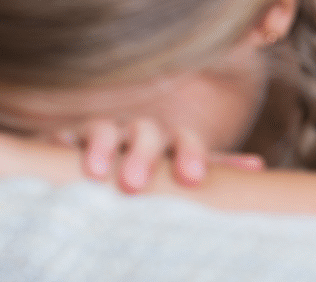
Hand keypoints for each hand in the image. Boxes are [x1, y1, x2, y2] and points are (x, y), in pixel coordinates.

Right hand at [52, 119, 264, 193]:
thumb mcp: (179, 170)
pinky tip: (58, 154)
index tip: (193, 178)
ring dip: (102, 147)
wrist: (102, 163)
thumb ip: (214, 168)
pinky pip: (60, 139)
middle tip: (136, 185)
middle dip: (145, 155)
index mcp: (171, 141)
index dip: (191, 155)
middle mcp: (137, 133)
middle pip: (146, 133)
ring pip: (104, 131)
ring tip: (97, 172)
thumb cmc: (151, 170)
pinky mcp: (64, 141)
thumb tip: (258, 167)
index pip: (186, 142)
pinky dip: (60, 145)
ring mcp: (101, 134)